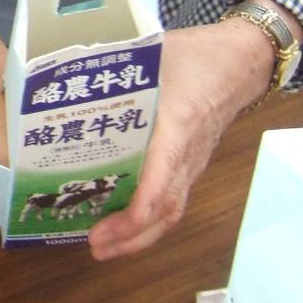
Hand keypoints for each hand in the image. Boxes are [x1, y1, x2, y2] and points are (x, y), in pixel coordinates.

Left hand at [87, 20, 272, 260]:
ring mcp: (192, 163)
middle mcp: (187, 153)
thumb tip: (63, 75)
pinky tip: (122, 228)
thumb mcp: (151, 54)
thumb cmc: (193, 57)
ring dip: (139, 237)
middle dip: (132, 234)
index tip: (117, 224)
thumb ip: (112, 66)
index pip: (163, 175)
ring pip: (171, 210)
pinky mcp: (190, 165)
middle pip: (166, 207)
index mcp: (178, 124)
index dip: (142, 205)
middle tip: (95, 247)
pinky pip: (172, 201)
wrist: (239, 62)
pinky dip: (148, 222)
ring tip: (102, 248)